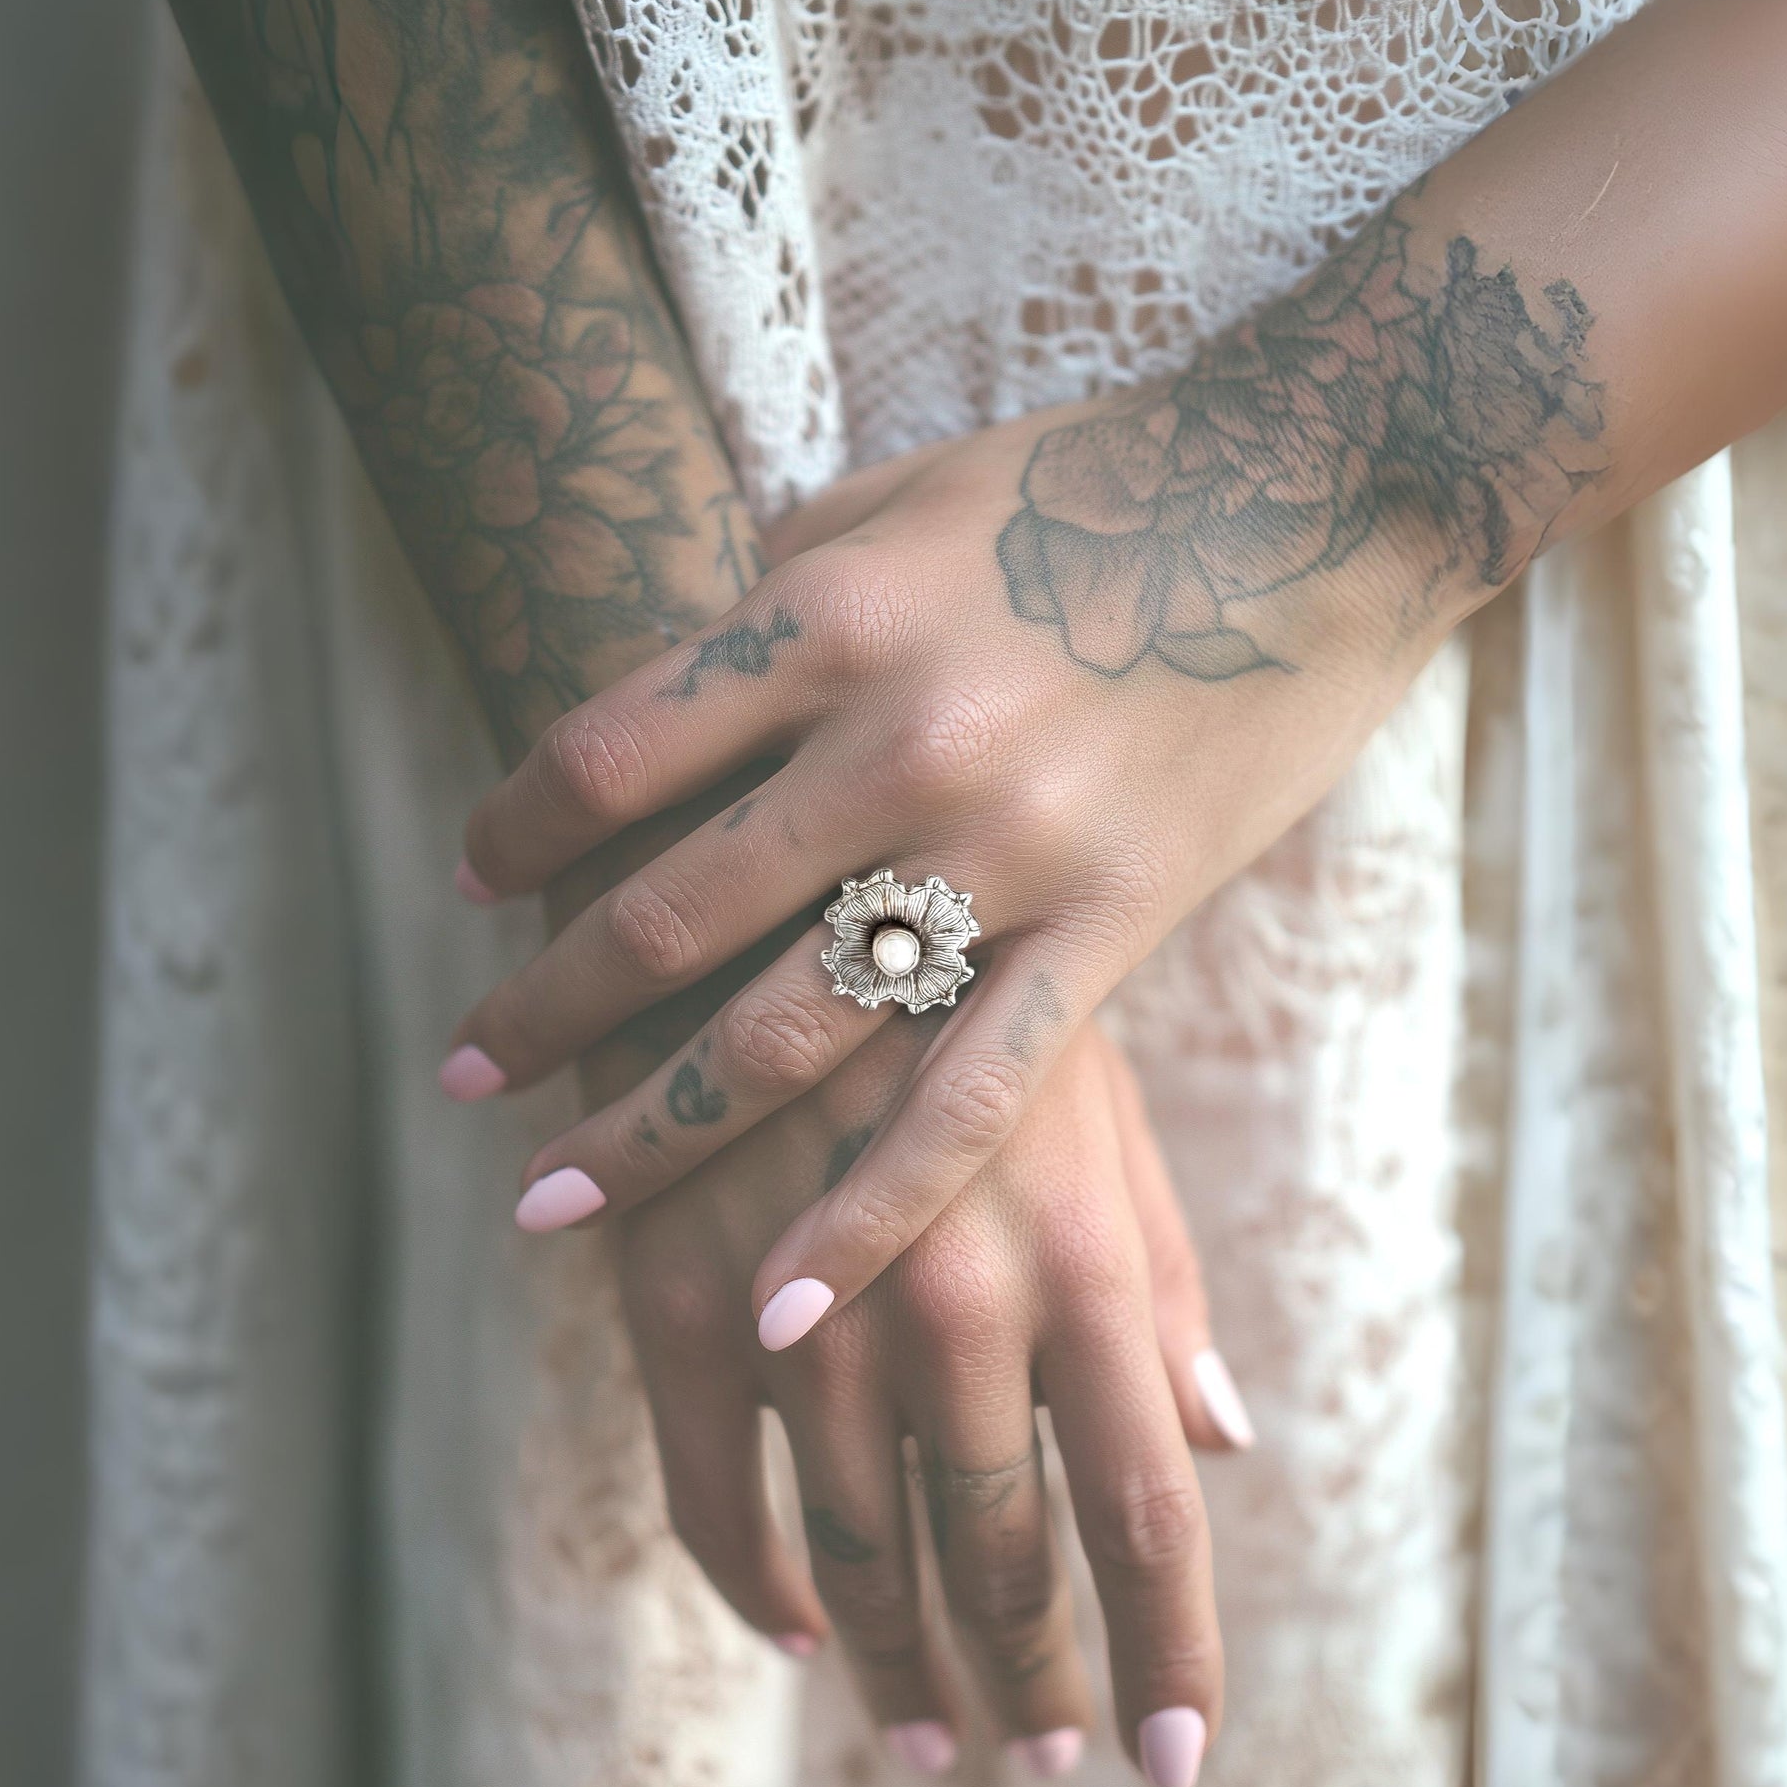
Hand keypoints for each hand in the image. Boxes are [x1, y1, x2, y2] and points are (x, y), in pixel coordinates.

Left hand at [449, 189, 1602, 1337]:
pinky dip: (870, 1216)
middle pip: (669, 913)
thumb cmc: (1097, 479)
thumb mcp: (906, 492)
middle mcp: (899, 744)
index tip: (473, 875)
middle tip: (462, 1082)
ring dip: (648, 1126)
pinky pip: (974, 1103)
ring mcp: (1007, 852)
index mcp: (831, 616)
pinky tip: (782, 1307)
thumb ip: (784, 580)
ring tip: (545, 1200)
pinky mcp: (1108, 932)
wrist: (1324, 498)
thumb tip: (686, 650)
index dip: (517, 826)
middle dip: (544, 1009)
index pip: (609, 752)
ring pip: (792, 1033)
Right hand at [606, 1010, 1248, 1786]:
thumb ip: (1155, 1272)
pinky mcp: (674, 1299)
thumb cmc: (953, 979)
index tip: (1176, 1766)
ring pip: (865, 1553)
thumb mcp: (1088, 1099)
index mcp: (1078, 1252)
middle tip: (1049, 1756)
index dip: (1167, 1653)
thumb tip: (1222, 1433)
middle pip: (1005, 1557)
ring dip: (904, 1664)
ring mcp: (804, 1311)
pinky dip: (761, 1584)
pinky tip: (802, 1630)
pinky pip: (715, 1501)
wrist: (755, 858)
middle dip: (1033, 1677)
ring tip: (931, 1739)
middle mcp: (955, 1302)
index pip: (1145, 1511)